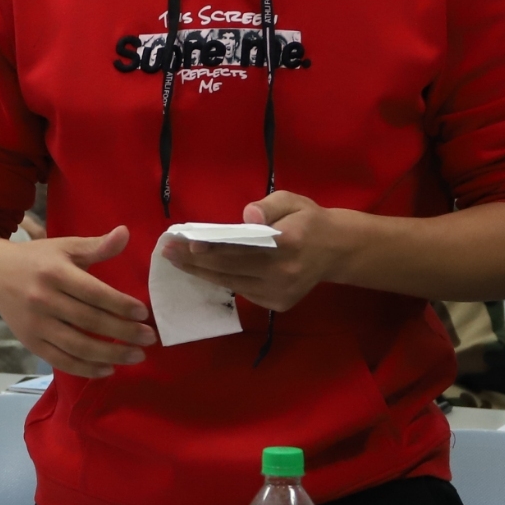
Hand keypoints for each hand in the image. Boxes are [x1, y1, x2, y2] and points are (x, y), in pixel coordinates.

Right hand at [0, 227, 155, 378]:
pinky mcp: (30, 343)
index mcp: (54, 272)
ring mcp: (35, 324)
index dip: (120, 305)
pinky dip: (86, 369)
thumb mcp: (64, 247)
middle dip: (123, 333)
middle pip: (89, 322)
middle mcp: (43, 300)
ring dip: (110, 355)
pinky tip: (108, 368)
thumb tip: (125, 233)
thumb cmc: (36, 260)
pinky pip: (61, 361)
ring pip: (77, 346)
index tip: (143, 313)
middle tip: (149, 338)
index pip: (94, 293)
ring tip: (136, 356)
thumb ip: (95, 246)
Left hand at [164, 192, 352, 312]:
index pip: (243, 247)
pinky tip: (201, 270)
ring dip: (201, 272)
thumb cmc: (307, 220)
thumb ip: (268, 206)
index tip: (187, 241)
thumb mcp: (291, 200)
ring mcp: (281, 293)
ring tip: (176, 260)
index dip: (213, 246)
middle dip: (196, 259)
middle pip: (231, 268)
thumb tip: (247, 217)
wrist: (336, 250)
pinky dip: (220, 280)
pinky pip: (241, 290)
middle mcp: (284, 272)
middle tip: (168, 250)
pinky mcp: (278, 304)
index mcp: (289, 242)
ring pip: (232, 282)